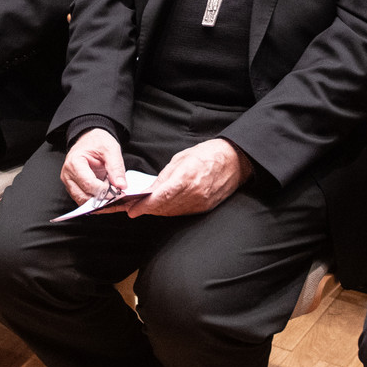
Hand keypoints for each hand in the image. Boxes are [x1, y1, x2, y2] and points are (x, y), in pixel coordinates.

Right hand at [62, 127, 127, 202]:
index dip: (105, 190)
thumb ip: (116, 167)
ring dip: (98, 201)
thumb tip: (121, 185)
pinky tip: (106, 195)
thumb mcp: (111, 149)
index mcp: (74, 163)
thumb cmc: (98, 141)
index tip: (119, 191)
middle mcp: (68, 175)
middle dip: (102, 198)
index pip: (88, 184)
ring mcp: (69, 183)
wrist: (90, 139)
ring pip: (83, 201)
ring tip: (112, 194)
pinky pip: (83, 200)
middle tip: (117, 195)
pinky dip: (95, 201)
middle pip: (84, 196)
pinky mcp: (73, 188)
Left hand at [127, 138, 245, 216]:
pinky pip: (182, 212)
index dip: (143, 206)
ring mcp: (200, 202)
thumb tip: (149, 190)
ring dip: (156, 211)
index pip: (160, 197)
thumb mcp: (181, 159)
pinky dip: (170, 211)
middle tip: (131, 209)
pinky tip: (161, 208)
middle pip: (164, 207)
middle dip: (146, 209)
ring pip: (172, 212)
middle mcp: (194, 194)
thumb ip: (164, 177)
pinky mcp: (205, 208)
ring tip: (143, 208)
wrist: (235, 161)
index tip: (131, 210)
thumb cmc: (208, 154)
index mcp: (186, 178)